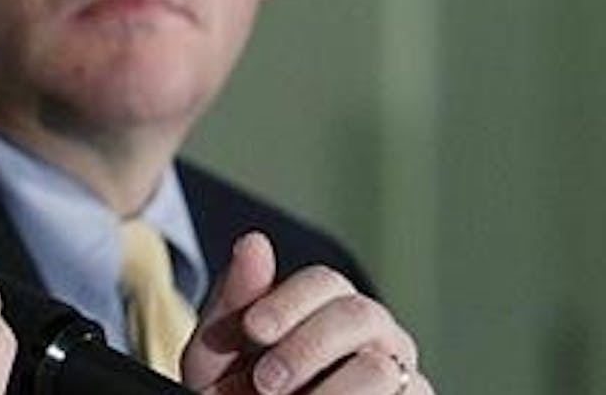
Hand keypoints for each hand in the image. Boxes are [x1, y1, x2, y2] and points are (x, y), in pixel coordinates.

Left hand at [180, 232, 431, 394]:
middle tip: (267, 382)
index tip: (255, 330)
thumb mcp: (221, 352)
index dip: (288, 302)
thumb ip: (236, 300)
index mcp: (327, 305)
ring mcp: (399, 373)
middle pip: (358, 314)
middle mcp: (372, 333)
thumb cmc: (238, 390)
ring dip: (329, 391)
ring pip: (380, 368)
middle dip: (307, 347)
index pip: (324, 282)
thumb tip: (253, 241)